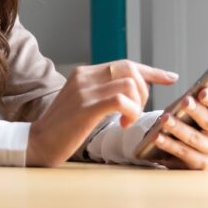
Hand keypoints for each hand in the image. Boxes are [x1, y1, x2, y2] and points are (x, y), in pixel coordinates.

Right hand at [26, 60, 179, 166]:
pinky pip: (122, 100)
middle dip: (144, 91)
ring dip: (137, 104)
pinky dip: (130, 112)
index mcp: (84, 73)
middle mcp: (84, 77)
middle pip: (130, 69)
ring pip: (129, 84)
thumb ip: (100, 94)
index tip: (170, 77)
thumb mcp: (81, 104)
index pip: (124, 64)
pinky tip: (122, 125)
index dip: (151, 71)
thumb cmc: (62, 129)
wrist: (37, 143)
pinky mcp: (86, 107)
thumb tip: (127, 94)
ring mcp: (84, 91)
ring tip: (126, 121)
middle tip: (134, 113)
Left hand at [147, 74, 207, 169]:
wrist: (180, 139)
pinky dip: (169, 145)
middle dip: (196, 112)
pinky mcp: (198, 164)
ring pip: (194, 139)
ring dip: (178, 129)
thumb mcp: (204, 102)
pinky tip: (157, 136)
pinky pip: (183, 154)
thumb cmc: (191, 115)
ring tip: (164, 119)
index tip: (202, 92)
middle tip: (183, 102)